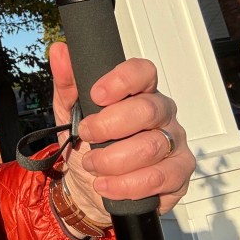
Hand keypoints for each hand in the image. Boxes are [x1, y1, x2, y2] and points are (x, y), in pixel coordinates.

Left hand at [50, 41, 195, 222]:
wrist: (90, 188)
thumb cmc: (86, 144)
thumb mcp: (69, 113)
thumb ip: (67, 83)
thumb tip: (60, 51)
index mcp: (140, 91)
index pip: (143, 72)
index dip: (122, 80)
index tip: (95, 94)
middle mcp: (163, 113)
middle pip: (148, 110)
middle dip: (109, 126)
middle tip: (85, 135)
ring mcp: (175, 143)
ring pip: (151, 147)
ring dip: (113, 160)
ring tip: (92, 165)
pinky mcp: (179, 174)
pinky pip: (159, 178)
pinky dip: (127, 185)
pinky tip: (106, 186)